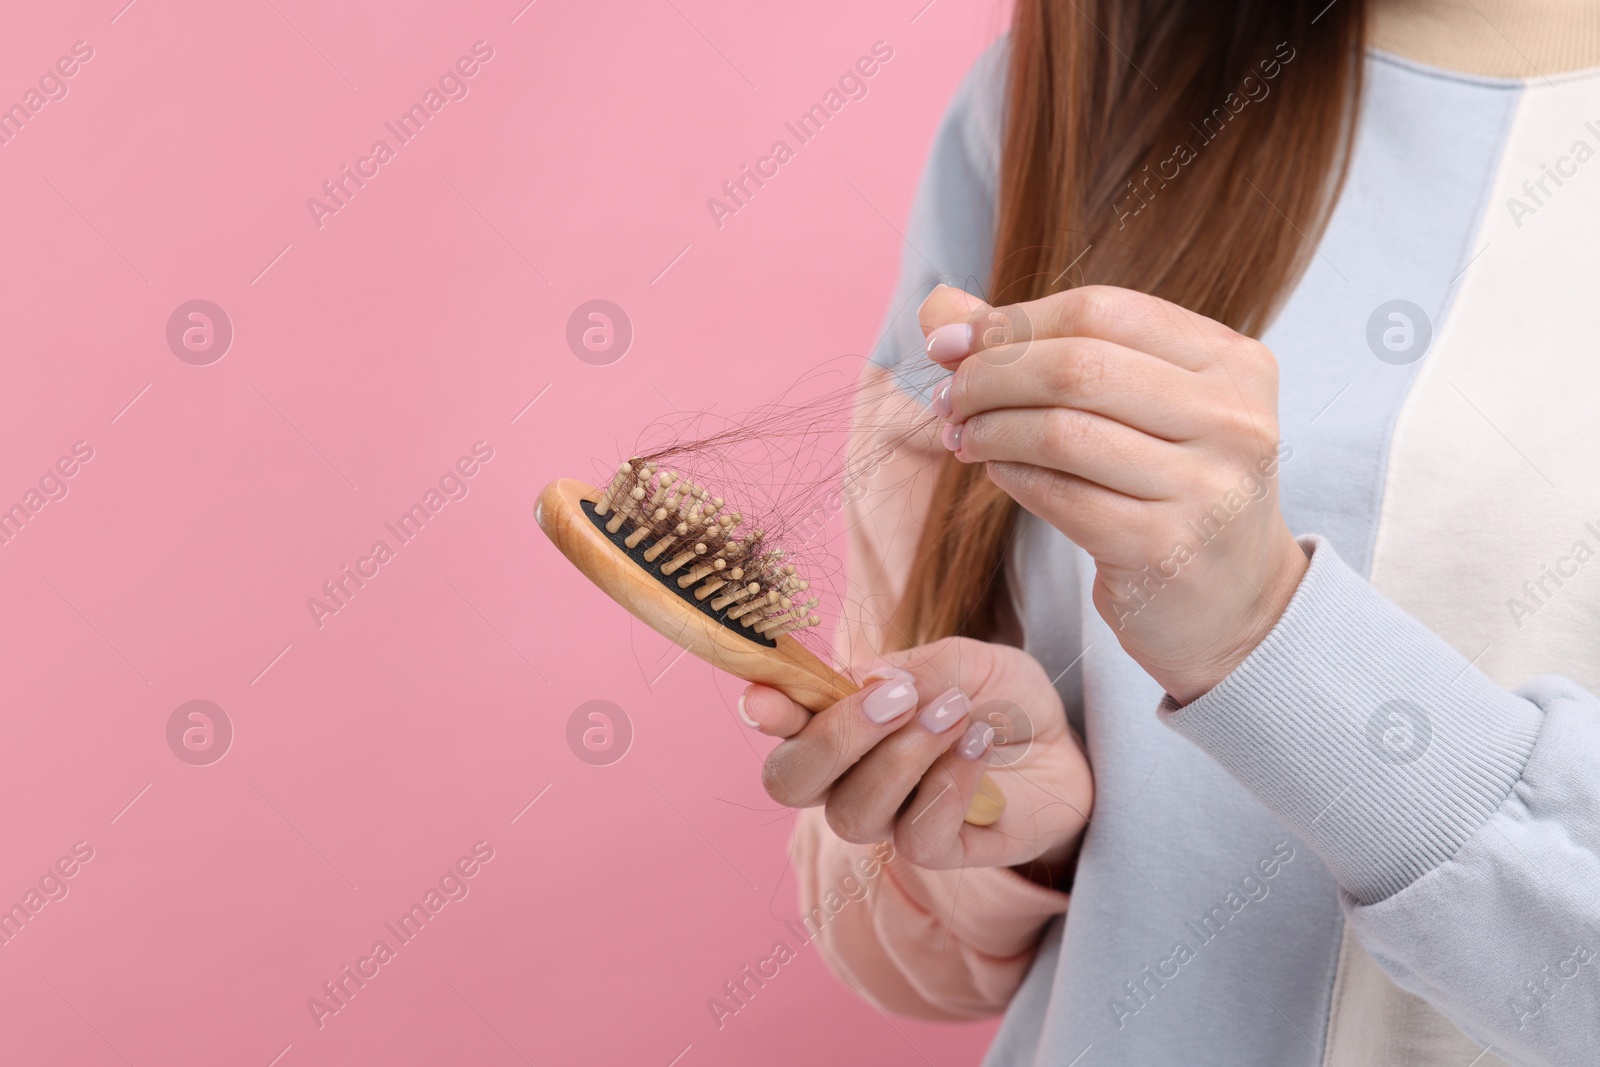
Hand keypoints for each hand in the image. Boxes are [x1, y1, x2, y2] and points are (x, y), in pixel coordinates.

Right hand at [744, 637, 1091, 875]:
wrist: (1062, 743)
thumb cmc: (999, 695)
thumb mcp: (967, 660)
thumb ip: (918, 668)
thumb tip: (867, 679)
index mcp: (837, 719)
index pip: (781, 725)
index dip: (765, 712)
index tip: (764, 698)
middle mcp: (847, 776)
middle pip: (792, 782)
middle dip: (835, 739)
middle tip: (896, 699)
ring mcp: (889, 817)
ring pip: (854, 812)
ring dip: (903, 757)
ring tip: (955, 713)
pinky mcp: (937, 850)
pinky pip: (917, 835)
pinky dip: (948, 784)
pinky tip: (979, 744)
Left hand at [920, 284, 1307, 704]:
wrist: (1234, 601)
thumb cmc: (1171, 487)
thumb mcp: (1133, 404)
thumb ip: (1041, 346)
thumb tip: (941, 310)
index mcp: (1234, 363)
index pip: (1102, 311)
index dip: (1013, 321)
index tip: (951, 342)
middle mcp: (1232, 419)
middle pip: (1078, 365)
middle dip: (991, 375)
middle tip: (948, 396)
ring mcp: (1205, 487)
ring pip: (1061, 431)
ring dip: (990, 428)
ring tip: (962, 435)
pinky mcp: (1164, 548)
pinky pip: (1059, 495)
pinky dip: (1011, 475)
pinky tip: (996, 470)